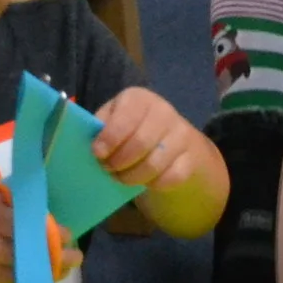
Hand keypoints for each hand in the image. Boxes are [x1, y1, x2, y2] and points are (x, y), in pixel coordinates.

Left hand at [90, 87, 209, 193]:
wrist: (168, 136)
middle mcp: (164, 112)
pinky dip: (153, 184)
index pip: (125, 118)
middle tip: (107, 169)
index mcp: (139, 98)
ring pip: (154, 165)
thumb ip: (100, 127)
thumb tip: (91, 146)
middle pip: (140, 144)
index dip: (109, 139)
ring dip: (132, 177)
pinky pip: (171, 178)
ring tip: (121, 177)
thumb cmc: (129, 126)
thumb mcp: (111, 118)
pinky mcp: (190, 158)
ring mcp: (181, 135)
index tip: (97, 154)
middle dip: (118, 162)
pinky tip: (144, 181)